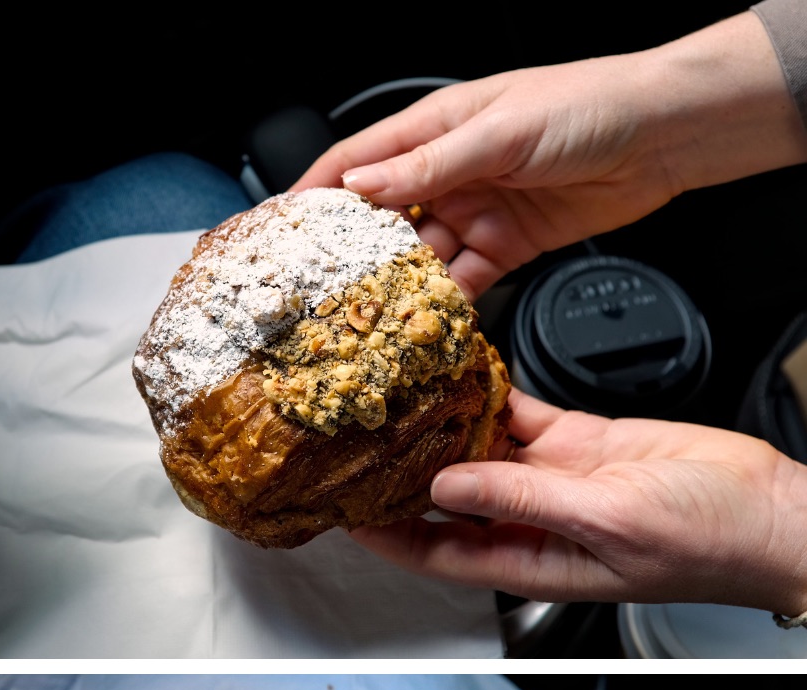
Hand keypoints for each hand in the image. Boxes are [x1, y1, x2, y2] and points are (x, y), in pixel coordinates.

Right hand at [291, 13, 806, 295]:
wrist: (666, 134)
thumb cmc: (590, 106)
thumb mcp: (500, 132)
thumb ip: (429, 165)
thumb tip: (360, 184)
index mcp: (435, 130)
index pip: (356, 163)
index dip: (315, 196)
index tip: (279, 232)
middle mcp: (447, 172)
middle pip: (381, 220)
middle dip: (350, 257)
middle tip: (318, 295)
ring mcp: (475, 211)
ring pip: (419, 258)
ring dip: (399, 289)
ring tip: (371, 321)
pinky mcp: (505, 246)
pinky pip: (462, 282)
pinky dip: (445, 305)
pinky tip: (428, 325)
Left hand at [349, 389, 806, 614]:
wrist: (775, 510)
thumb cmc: (708, 543)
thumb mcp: (606, 520)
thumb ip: (523, 501)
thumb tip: (448, 488)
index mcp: (527, 560)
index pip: (431, 551)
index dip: (381, 531)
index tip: (337, 506)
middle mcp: (528, 522)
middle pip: (440, 499)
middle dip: (396, 472)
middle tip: (351, 438)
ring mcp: (551, 479)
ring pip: (474, 450)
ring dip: (437, 427)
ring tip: (390, 397)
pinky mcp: (577, 442)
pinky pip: (517, 416)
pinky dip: (488, 395)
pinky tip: (456, 374)